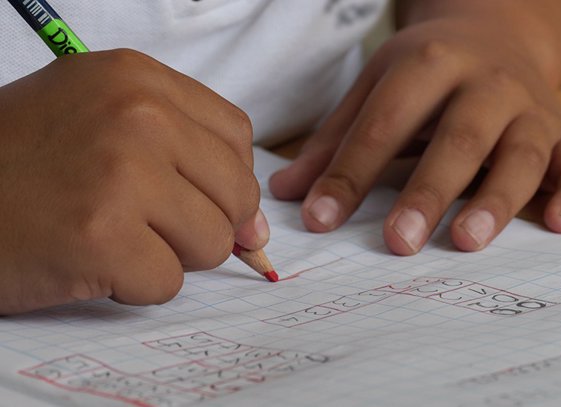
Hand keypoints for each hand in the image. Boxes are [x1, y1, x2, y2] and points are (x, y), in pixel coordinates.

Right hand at [0, 49, 265, 313]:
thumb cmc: (23, 164)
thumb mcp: (102, 123)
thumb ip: (187, 159)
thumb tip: (257, 229)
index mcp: (137, 78)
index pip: (236, 136)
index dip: (225, 179)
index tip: (199, 199)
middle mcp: (137, 115)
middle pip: (237, 193)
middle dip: (203, 223)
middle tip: (144, 222)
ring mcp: (121, 174)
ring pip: (213, 242)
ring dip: (168, 254)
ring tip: (113, 236)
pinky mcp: (102, 237)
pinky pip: (168, 282)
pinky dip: (134, 285)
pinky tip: (90, 260)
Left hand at [269, 17, 560, 254]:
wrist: (497, 33)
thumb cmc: (427, 73)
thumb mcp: (375, 89)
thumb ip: (335, 141)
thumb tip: (285, 194)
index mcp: (428, 65)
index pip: (384, 124)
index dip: (350, 173)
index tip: (319, 221)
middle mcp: (485, 83)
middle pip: (458, 138)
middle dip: (428, 191)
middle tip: (398, 243)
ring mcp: (530, 107)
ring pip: (521, 154)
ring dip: (497, 199)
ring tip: (466, 241)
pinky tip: (560, 225)